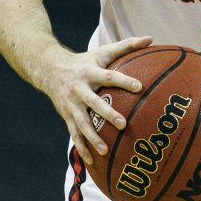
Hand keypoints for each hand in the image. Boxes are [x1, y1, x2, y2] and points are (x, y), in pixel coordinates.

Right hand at [37, 35, 154, 164]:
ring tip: (106, 151)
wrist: (49, 69)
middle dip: (107, 114)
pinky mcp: (66, 116)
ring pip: (81, 123)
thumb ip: (127, 46)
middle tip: (123, 125)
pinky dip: (82, 147)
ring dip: (92, 137)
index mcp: (90, 72)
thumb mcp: (102, 52)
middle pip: (93, 103)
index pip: (109, 76)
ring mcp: (71, 104)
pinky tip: (91, 162)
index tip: (140, 86)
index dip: (124, 81)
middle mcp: (79, 89)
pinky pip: (74, 134)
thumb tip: (151, 38)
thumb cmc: (84, 61)